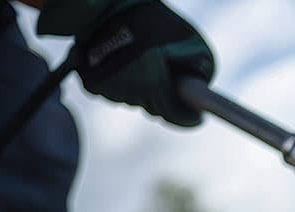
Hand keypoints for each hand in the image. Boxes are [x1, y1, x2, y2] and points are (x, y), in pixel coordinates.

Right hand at [38, 0, 213, 126]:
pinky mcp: (93, 84)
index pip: (176, 114)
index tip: (198, 117)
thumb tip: (201, 87)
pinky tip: (125, 62)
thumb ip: (198, 66)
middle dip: (166, 97)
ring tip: (144, 61)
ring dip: (142, 88)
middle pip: (155, 107)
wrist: (98, 6)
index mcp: (153, 84)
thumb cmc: (145, 18)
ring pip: (134, 99)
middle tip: (172, 81)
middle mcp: (129, 93)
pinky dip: (122, 81)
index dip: (189, 117)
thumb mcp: (184, 38)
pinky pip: (115, 90)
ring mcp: (109, 90)